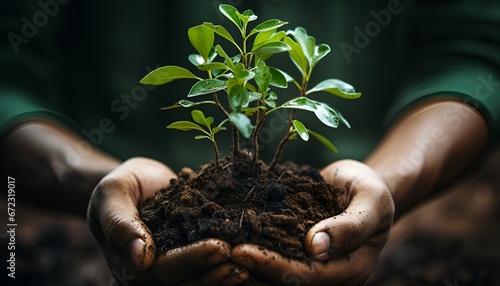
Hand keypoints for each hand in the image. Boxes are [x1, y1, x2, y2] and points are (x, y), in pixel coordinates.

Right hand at [87, 157, 248, 284]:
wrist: (136, 183)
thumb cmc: (119, 187)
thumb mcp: (111, 197)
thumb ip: (121, 225)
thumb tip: (142, 258)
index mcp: (132, 267)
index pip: (164, 270)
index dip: (193, 260)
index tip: (220, 247)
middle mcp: (154, 274)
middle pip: (187, 281)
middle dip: (216, 271)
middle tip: (245, 260)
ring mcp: (174, 268)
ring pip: (201, 279)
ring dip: (226, 274)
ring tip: (253, 262)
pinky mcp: (191, 257)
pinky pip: (210, 264)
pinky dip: (228, 262)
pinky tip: (252, 254)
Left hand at [231, 160, 393, 284]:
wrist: (360, 186)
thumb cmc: (371, 191)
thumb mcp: (371, 202)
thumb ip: (350, 225)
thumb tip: (315, 247)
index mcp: (348, 270)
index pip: (303, 277)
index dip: (270, 266)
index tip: (239, 251)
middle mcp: (326, 275)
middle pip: (281, 282)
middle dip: (247, 270)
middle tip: (215, 253)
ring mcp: (309, 266)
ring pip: (270, 275)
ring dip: (241, 265)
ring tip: (212, 248)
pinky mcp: (293, 252)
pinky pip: (268, 255)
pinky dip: (246, 249)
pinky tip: (222, 236)